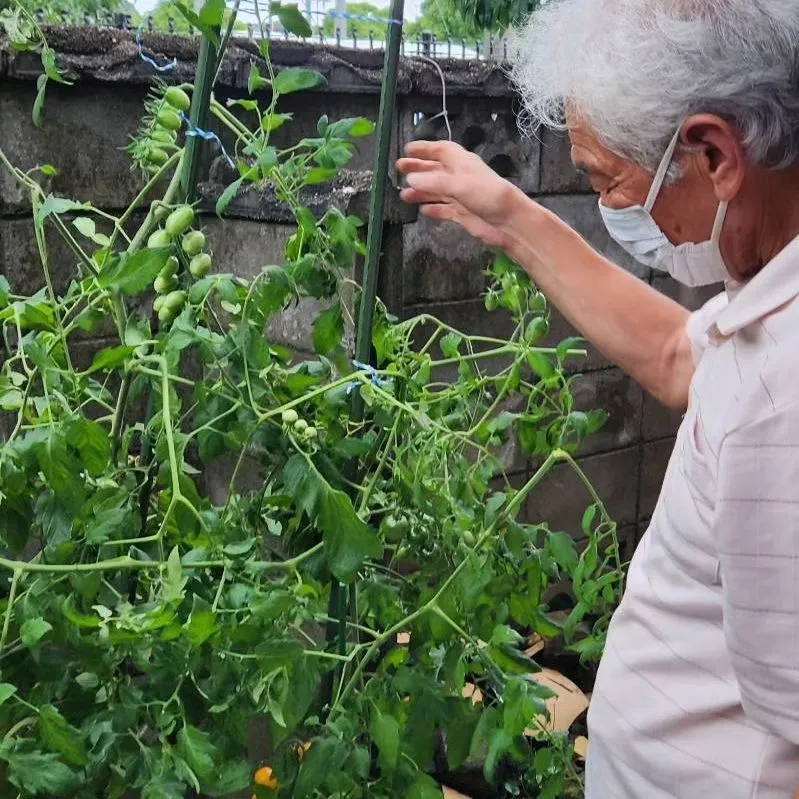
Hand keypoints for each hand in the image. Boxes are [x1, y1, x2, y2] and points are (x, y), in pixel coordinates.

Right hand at [397, 140, 521, 249]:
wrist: (508, 222)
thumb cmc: (488, 196)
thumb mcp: (459, 184)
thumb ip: (434, 182)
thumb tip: (410, 178)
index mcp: (462, 163)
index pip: (441, 150)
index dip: (425, 149)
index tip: (407, 150)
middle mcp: (460, 177)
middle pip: (436, 170)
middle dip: (418, 169)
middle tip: (399, 169)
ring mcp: (461, 196)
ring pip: (437, 191)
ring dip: (421, 191)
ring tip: (404, 195)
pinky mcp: (462, 214)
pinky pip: (443, 210)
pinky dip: (433, 209)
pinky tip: (422, 211)